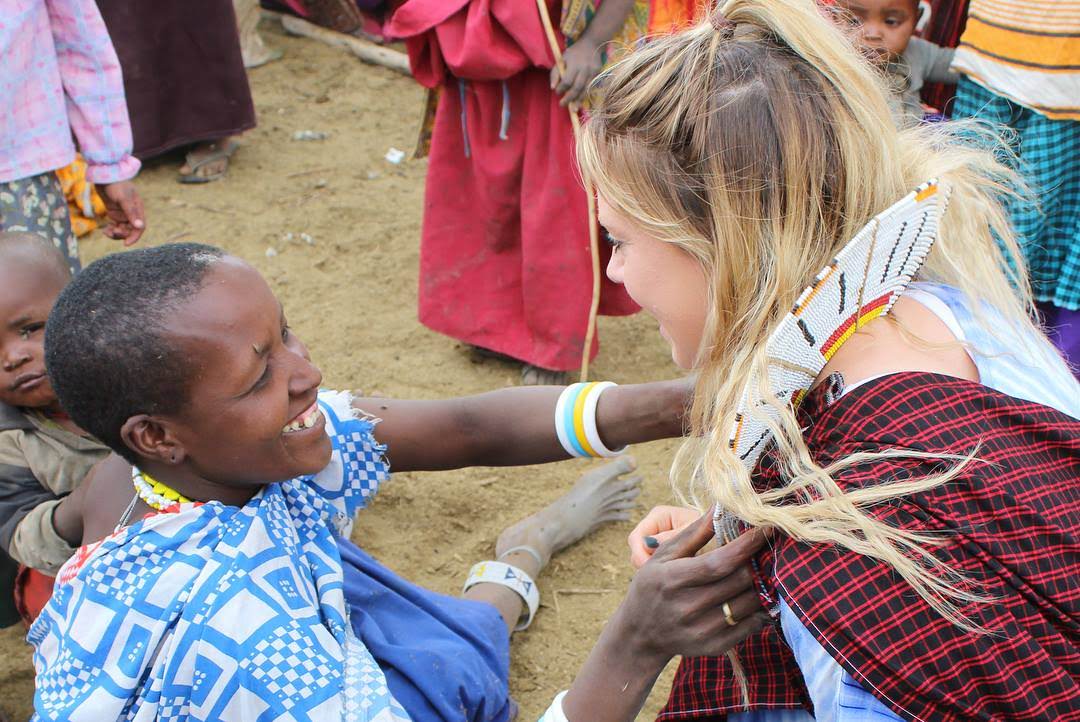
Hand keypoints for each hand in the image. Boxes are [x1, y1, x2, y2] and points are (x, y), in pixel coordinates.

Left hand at [100, 180, 145, 245]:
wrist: (104, 176)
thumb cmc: (117, 185)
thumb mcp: (124, 199)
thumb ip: (131, 213)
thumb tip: (140, 227)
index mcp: (138, 209)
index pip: (140, 227)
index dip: (134, 236)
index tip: (126, 244)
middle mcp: (132, 213)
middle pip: (130, 230)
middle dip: (122, 234)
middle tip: (112, 232)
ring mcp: (122, 213)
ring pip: (122, 229)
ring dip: (115, 233)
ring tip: (106, 232)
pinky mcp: (114, 212)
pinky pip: (115, 225)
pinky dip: (110, 229)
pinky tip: (105, 230)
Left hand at [550, 39, 602, 107]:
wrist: (592, 44)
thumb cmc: (573, 53)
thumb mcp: (562, 59)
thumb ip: (555, 73)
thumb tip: (553, 88)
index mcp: (573, 64)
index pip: (567, 80)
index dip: (561, 89)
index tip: (557, 92)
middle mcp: (584, 68)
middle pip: (577, 87)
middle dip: (569, 98)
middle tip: (562, 105)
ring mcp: (592, 72)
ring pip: (585, 89)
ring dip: (578, 101)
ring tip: (573, 110)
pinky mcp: (598, 74)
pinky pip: (590, 87)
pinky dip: (585, 95)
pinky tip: (580, 101)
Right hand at [615, 511, 768, 661]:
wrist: (640, 635)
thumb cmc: (652, 586)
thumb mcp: (663, 556)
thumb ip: (693, 532)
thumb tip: (720, 506)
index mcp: (673, 579)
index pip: (720, 562)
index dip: (747, 544)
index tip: (767, 527)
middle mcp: (687, 607)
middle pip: (739, 581)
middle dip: (758, 561)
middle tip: (767, 548)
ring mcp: (702, 630)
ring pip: (749, 602)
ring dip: (761, 583)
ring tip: (763, 569)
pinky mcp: (714, 647)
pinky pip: (750, 625)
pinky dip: (759, 608)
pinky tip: (756, 595)